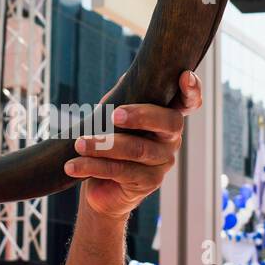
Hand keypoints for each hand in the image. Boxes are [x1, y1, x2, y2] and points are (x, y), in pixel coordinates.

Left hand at [64, 70, 203, 219]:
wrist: (103, 188)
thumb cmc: (110, 142)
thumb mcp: (115, 115)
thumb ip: (126, 95)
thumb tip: (127, 76)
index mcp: (167, 118)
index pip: (189, 102)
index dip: (192, 90)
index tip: (184, 76)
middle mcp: (171, 139)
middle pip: (168, 123)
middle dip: (141, 115)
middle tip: (114, 114)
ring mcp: (163, 162)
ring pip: (137, 149)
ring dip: (104, 145)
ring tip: (80, 143)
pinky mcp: (148, 183)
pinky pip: (120, 170)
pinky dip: (92, 166)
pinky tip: (73, 166)